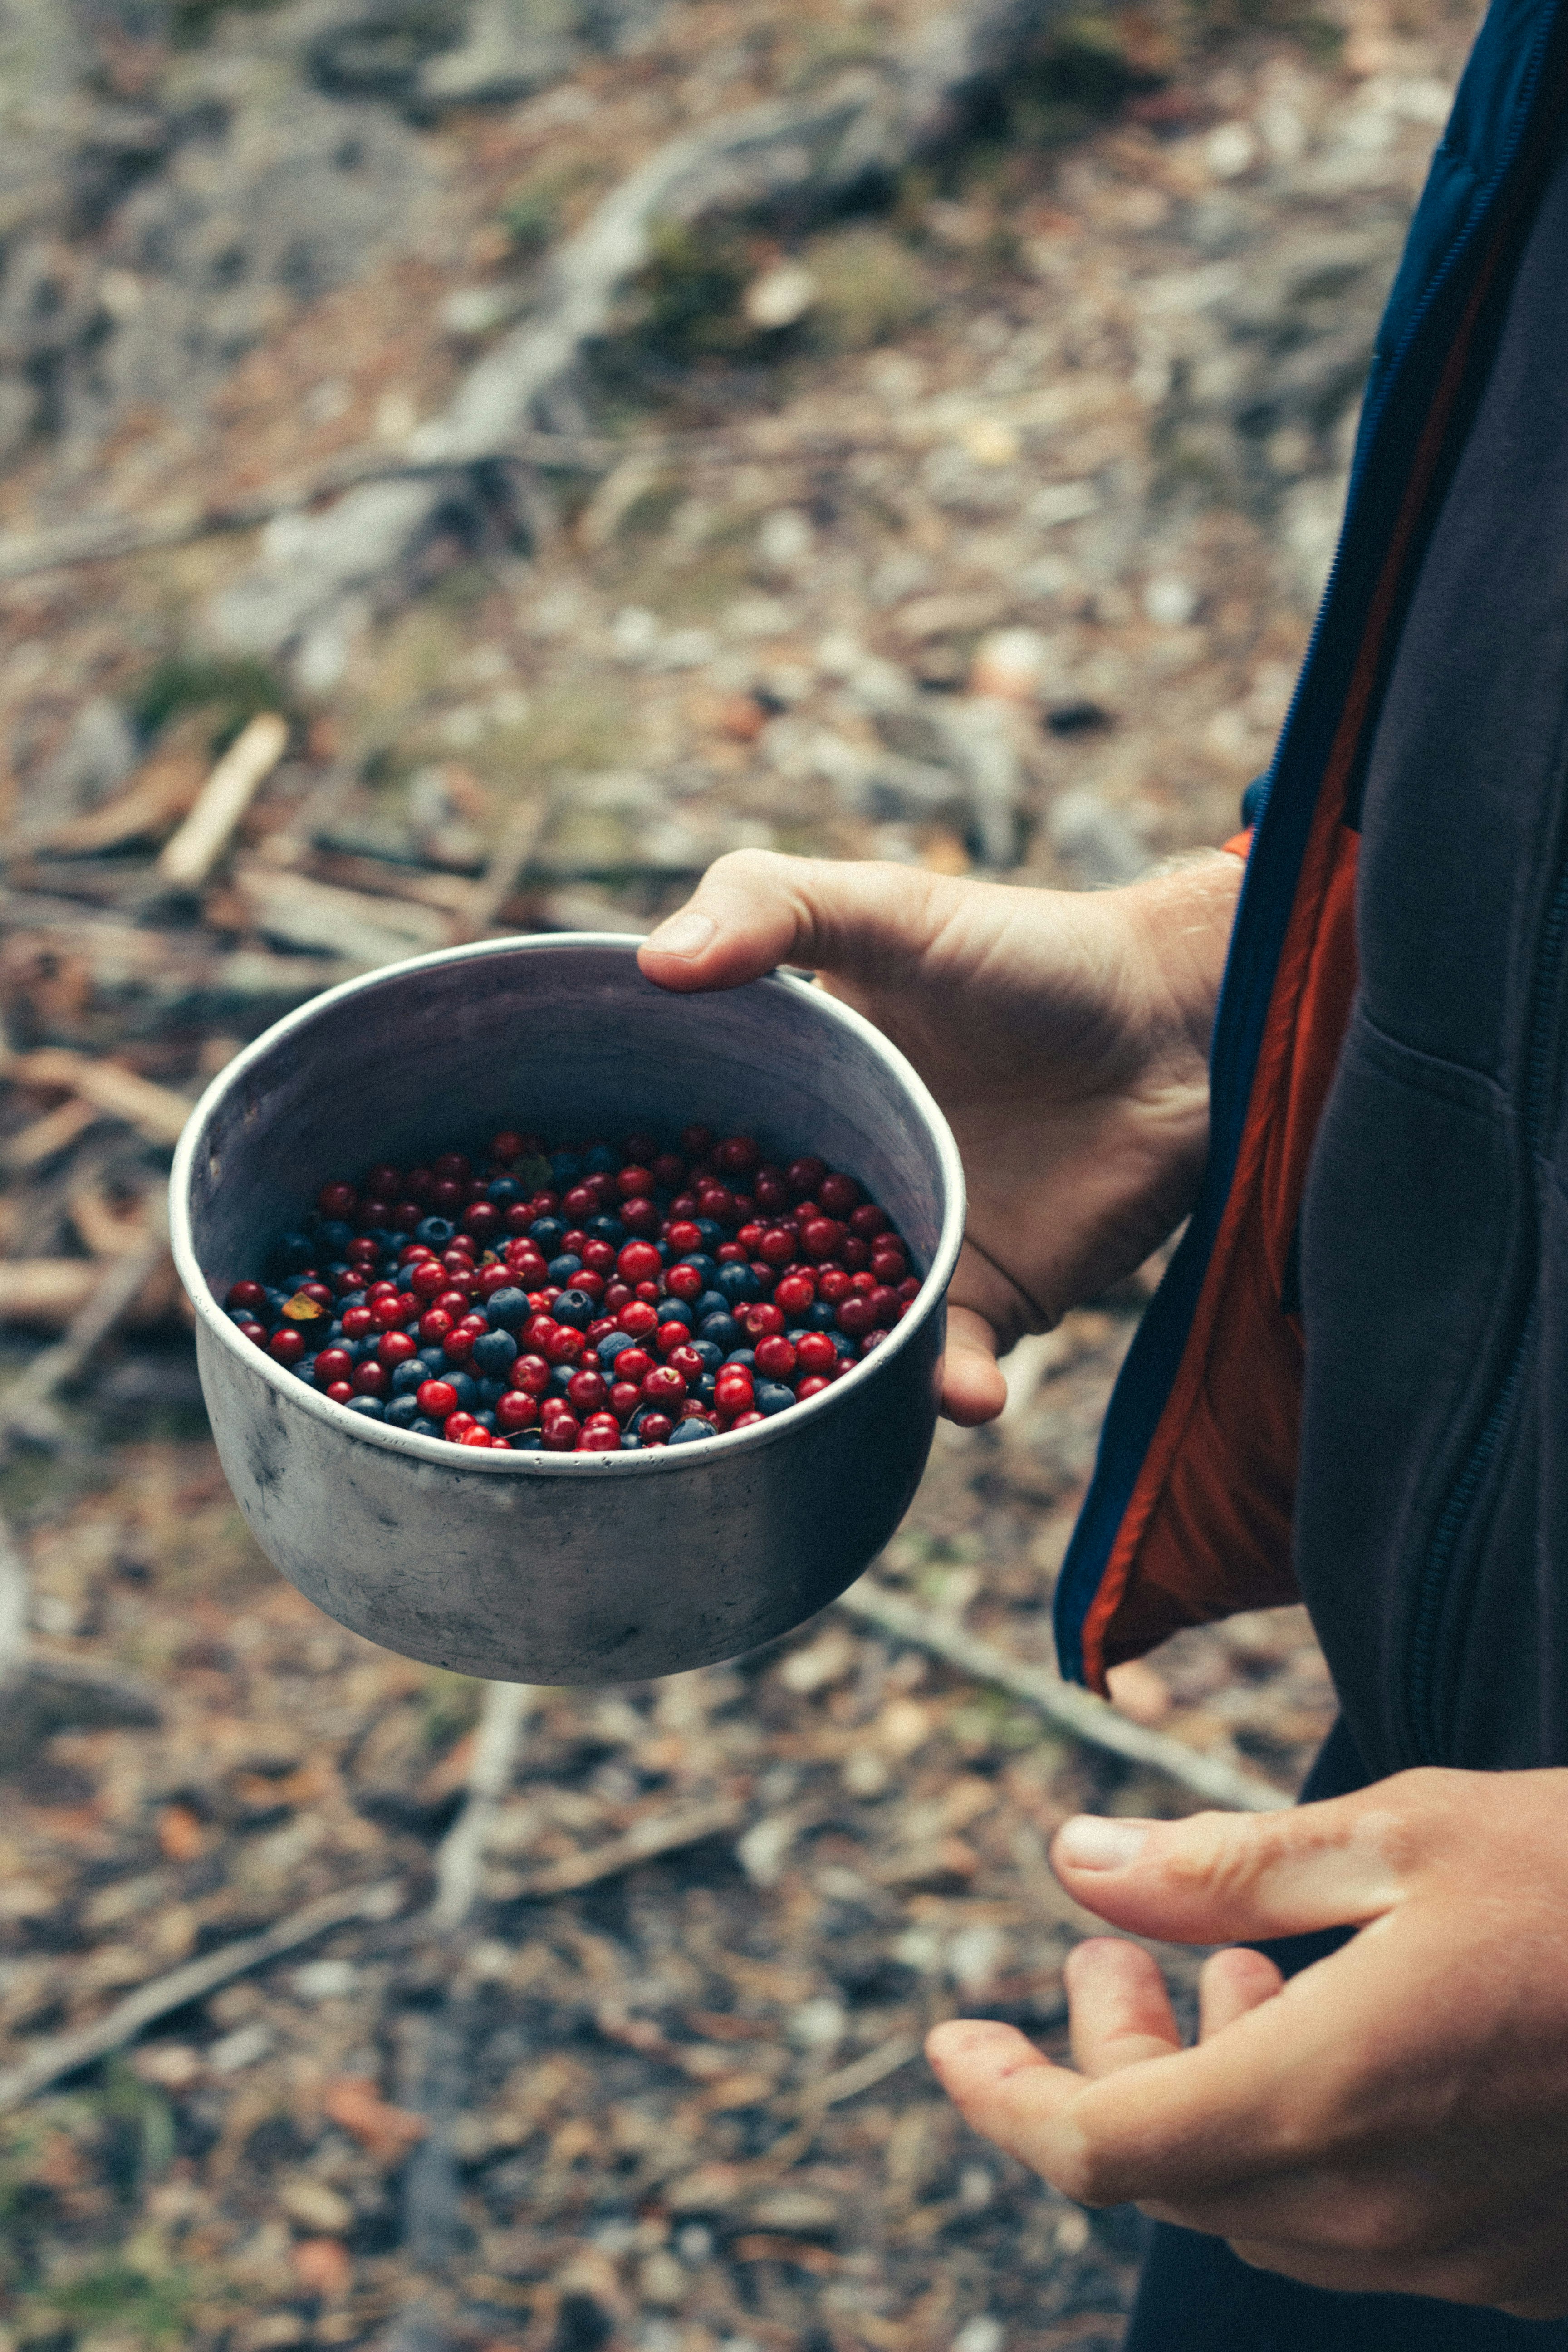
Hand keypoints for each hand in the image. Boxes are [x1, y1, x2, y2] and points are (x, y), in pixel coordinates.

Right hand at [638, 849, 1240, 1422]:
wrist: (1177, 1019)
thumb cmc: (1026, 951)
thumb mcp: (888, 904)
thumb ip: (771, 905)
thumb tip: (655, 961)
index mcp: (786, 1103)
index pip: (682, 1164)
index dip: (622, 1201)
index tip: (564, 1244)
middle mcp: (830, 1191)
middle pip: (739, 1275)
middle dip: (694, 1329)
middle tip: (644, 1378)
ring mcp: (906, 1254)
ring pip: (835, 1338)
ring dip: (818, 1378)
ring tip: (794, 1409)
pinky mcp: (987, 1302)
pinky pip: (950, 1365)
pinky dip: (951, 1388)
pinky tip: (963, 1392)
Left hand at [926, 1771, 1567, 2316]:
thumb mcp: (1401, 1834)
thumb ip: (1225, 1867)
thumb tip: (1076, 1861)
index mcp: (1325, 2100)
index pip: (1097, 2149)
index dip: (1002, 2098)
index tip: (950, 2039)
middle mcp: (1378, 2208)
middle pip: (1174, 2171)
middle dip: (1111, 2060)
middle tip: (1115, 1952)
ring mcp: (1459, 2251)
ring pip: (1264, 2201)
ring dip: (1210, 2090)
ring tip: (1233, 1969)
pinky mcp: (1526, 2262)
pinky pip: (1364, 2221)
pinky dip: (1305, 2133)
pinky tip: (1340, 2028)